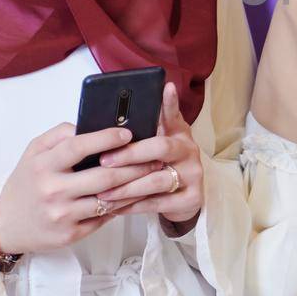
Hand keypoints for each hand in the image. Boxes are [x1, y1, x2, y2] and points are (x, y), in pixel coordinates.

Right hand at [0, 124, 166, 255]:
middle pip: (104, 177)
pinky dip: (123, 205)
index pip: (78, 147)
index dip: (106, 138)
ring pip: (109, 200)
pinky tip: (136, 194)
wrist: (4, 224)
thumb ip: (59, 135)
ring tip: (153, 174)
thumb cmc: (26, 182)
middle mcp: (52, 191)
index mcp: (43, 165)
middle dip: (134, 165)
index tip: (128, 133)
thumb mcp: (33, 152)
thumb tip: (90, 124)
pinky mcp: (71, 234)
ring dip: (135, 187)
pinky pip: (104, 218)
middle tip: (154, 156)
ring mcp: (62, 215)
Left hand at [95, 83, 206, 233]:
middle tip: (103, 161)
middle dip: (129, 155)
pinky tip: (115, 207)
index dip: (169, 103)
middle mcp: (189, 151)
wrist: (185, 199)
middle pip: (160, 148)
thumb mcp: (159, 143)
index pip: (174, 114)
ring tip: (102, 192)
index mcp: (179, 133)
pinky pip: (157, 203)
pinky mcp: (192, 199)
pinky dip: (133, 206)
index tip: (165, 88)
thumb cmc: (164, 166)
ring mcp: (193, 175)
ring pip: (156, 181)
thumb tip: (123, 111)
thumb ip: (146, 128)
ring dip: (126, 187)